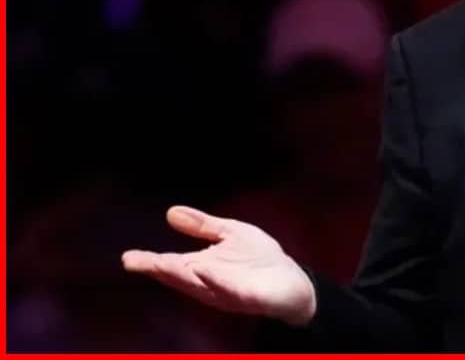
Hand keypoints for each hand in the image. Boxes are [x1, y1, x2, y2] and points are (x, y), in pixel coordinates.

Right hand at [122, 206, 316, 325]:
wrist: (293, 282)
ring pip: (199, 285)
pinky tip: (205, 269)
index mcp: (202, 267)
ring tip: (160, 264)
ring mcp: (227, 292)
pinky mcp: (249, 297)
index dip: (149, 262)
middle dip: (158, 269)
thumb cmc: (259, 259)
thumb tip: (170, 211)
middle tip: (134, 261)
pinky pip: (230, 290)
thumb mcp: (231, 234)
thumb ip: (203, 226)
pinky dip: (216, 280)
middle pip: (179, 276)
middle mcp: (209, 283)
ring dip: (181, 275)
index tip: (127, 257)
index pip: (171, 264)